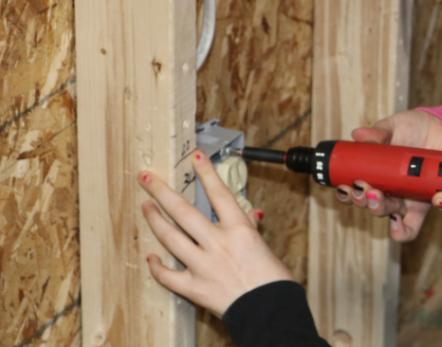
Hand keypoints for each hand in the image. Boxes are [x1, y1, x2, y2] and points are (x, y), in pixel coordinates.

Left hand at [138, 150, 293, 316]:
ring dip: (154, 221)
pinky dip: (156, 266)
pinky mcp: (194, 287)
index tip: (195, 155)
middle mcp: (218, 243)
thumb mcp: (263, 246)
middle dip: (161, 192)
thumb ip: (250, 227)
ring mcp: (203, 265)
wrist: (269, 310)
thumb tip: (250, 213)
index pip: (219, 193)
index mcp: (239, 230)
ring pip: (170, 238)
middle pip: (184, 211)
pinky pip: (167, 275)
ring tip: (145, 207)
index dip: (206, 172)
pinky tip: (150, 257)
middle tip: (146, 178)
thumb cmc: (272, 280)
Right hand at [337, 110, 441, 241]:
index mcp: (374, 174)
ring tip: (375, 194)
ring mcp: (404, 199)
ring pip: (384, 213)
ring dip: (375, 207)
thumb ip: (378, 132)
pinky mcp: (423, 204)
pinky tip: (396, 221)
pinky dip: (401, 231)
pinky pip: (411, 227)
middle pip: (366, 204)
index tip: (343, 185)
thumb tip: (359, 135)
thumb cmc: (414, 128)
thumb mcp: (393, 126)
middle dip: (359, 200)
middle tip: (360, 186)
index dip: (345, 194)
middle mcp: (386, 190)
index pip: (352, 191)